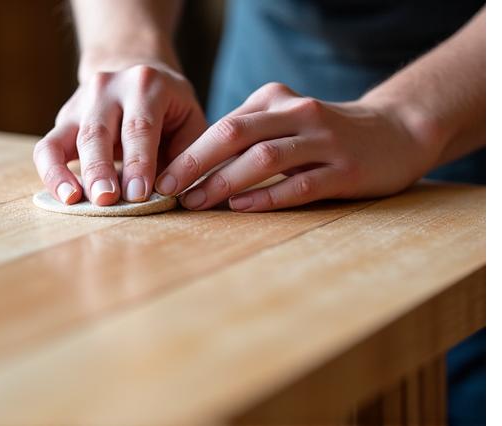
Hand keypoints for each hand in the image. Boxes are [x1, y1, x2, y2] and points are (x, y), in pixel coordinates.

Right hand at [33, 64, 205, 204]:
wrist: (139, 79)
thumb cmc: (170, 110)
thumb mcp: (189, 121)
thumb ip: (185, 155)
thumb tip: (169, 191)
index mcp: (146, 85)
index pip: (140, 127)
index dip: (139, 162)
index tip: (139, 194)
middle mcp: (108, 88)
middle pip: (98, 131)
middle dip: (101, 169)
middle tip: (106, 200)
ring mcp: (80, 103)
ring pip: (68, 138)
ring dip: (69, 173)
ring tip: (75, 200)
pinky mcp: (63, 120)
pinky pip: (47, 148)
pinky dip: (51, 173)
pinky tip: (63, 196)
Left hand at [155, 82, 438, 211]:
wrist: (397, 131)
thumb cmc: (326, 133)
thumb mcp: (286, 120)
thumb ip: (248, 136)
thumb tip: (196, 171)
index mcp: (275, 100)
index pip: (223, 125)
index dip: (189, 153)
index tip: (162, 178)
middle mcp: (297, 114)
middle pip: (235, 134)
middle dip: (195, 163)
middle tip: (166, 190)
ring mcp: (323, 140)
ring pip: (264, 158)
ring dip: (225, 182)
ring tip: (197, 203)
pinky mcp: (345, 169)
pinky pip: (300, 184)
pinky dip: (268, 197)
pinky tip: (242, 208)